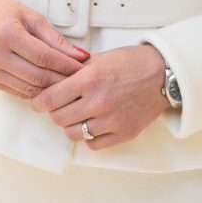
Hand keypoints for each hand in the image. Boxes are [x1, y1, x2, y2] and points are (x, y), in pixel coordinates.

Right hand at [0, 0, 89, 98]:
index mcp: (7, 35)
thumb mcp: (31, 16)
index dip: (66, 65)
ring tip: (67, 82)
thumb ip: (55, 38)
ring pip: (29, 89)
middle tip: (79, 77)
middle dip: (62, 79)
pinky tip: (48, 85)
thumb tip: (80, 56)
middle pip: (37, 77)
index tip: (81, 66)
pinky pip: (18, 92)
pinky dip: (36, 91)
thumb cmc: (2, 11)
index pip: (44, 57)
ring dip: (51, 89)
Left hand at [29, 43, 168, 149]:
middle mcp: (97, 102)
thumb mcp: (100, 58)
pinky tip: (93, 123)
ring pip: (73, 133)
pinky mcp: (122, 134)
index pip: (50, 99)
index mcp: (89, 80)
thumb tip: (52, 78)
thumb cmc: (133, 62)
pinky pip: (93, 143)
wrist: (163, 74)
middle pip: (58, 118)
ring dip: (71, 124)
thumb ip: (75, 70)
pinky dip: (89, 136)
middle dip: (56, 111)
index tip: (38, 102)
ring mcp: (110, 121)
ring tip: (78, 114)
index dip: (40, 101)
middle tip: (60, 105)